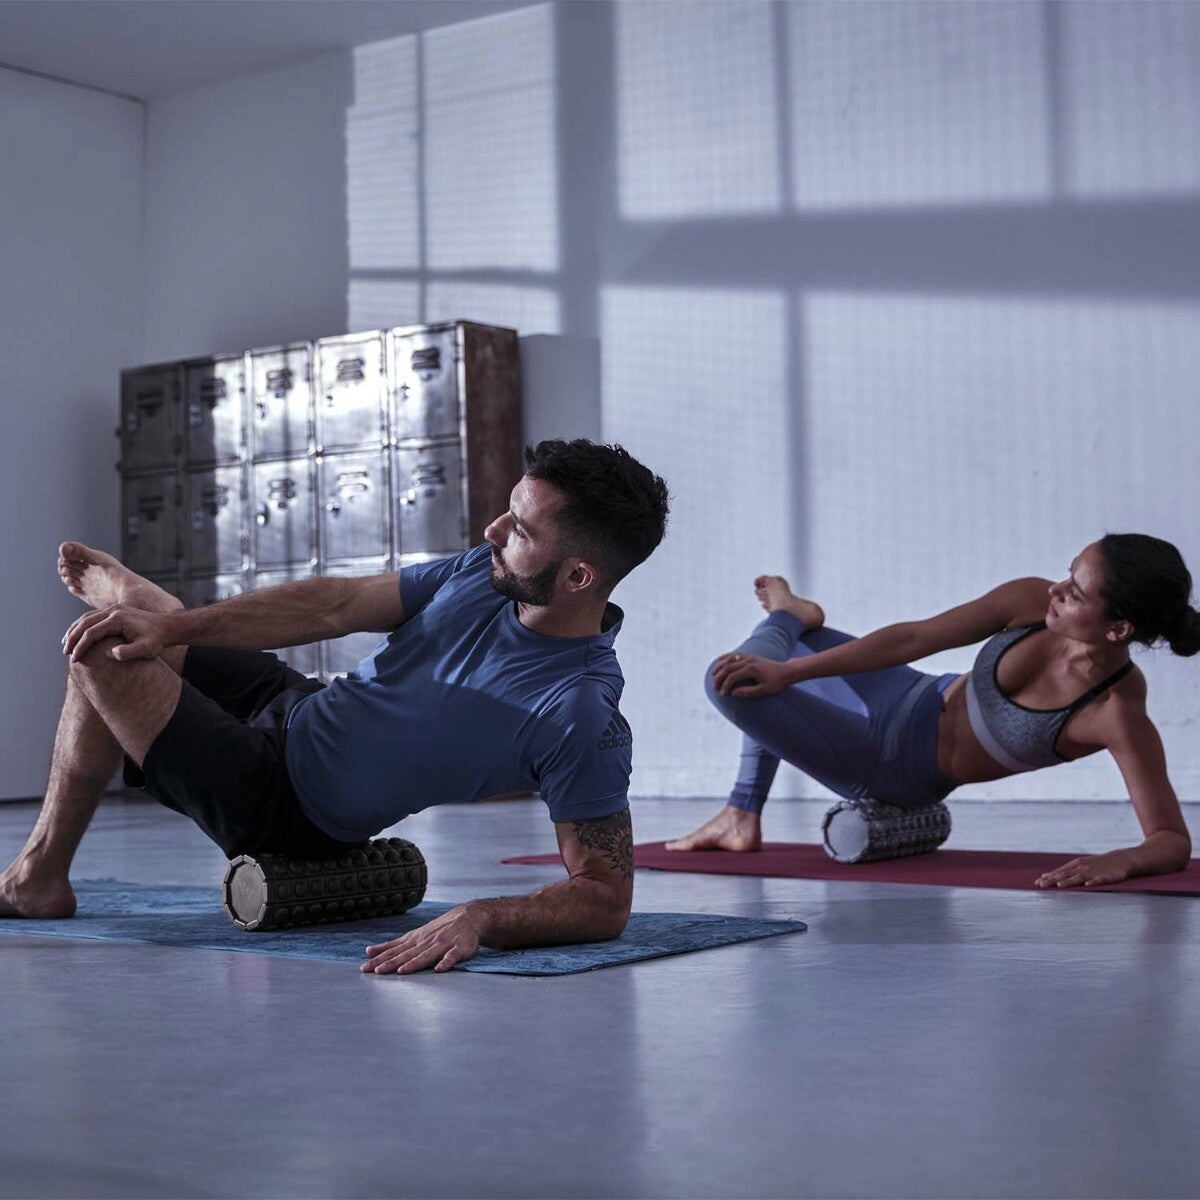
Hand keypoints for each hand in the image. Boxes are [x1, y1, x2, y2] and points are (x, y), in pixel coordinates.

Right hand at [62, 605, 168, 662]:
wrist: (168, 627)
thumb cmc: (157, 640)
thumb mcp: (146, 649)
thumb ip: (129, 652)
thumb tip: (109, 654)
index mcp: (118, 619)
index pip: (92, 632)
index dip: (81, 647)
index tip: (74, 660)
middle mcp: (114, 610)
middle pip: (84, 622)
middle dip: (73, 638)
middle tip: (66, 653)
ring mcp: (114, 608)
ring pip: (86, 617)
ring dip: (74, 630)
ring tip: (67, 645)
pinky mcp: (116, 610)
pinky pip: (94, 616)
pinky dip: (83, 625)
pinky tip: (79, 636)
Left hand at [361, 903, 484, 973]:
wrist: (468, 917)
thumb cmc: (437, 930)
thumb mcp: (413, 935)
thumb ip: (392, 945)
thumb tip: (368, 951)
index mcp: (415, 940)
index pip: (394, 951)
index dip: (380, 959)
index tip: (365, 968)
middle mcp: (426, 942)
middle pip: (407, 954)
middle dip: (392, 963)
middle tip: (377, 971)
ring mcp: (443, 945)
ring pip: (427, 955)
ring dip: (415, 963)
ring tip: (403, 971)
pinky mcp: (459, 948)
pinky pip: (452, 956)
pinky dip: (446, 962)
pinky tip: (440, 969)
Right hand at [710, 652, 790, 696]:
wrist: (785, 671)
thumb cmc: (776, 682)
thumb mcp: (764, 690)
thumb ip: (749, 692)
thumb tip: (733, 693)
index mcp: (751, 669)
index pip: (732, 676)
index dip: (725, 685)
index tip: (722, 694)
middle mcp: (748, 661)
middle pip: (728, 667)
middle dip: (719, 677)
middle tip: (714, 687)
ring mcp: (748, 657)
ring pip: (729, 659)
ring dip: (719, 666)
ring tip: (712, 675)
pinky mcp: (749, 656)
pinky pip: (734, 654)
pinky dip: (725, 657)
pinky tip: (719, 661)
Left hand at [1035, 849, 1134, 888]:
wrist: (1123, 859)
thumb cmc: (1099, 863)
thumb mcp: (1082, 864)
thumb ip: (1067, 871)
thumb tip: (1049, 877)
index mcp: (1077, 865)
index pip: (1060, 872)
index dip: (1049, 877)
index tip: (1037, 882)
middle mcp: (1083, 867)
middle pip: (1066, 874)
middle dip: (1053, 880)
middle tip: (1041, 885)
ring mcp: (1095, 871)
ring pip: (1080, 877)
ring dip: (1069, 881)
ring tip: (1060, 884)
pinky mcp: (1107, 876)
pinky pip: (1099, 880)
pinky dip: (1093, 882)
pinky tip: (1087, 885)